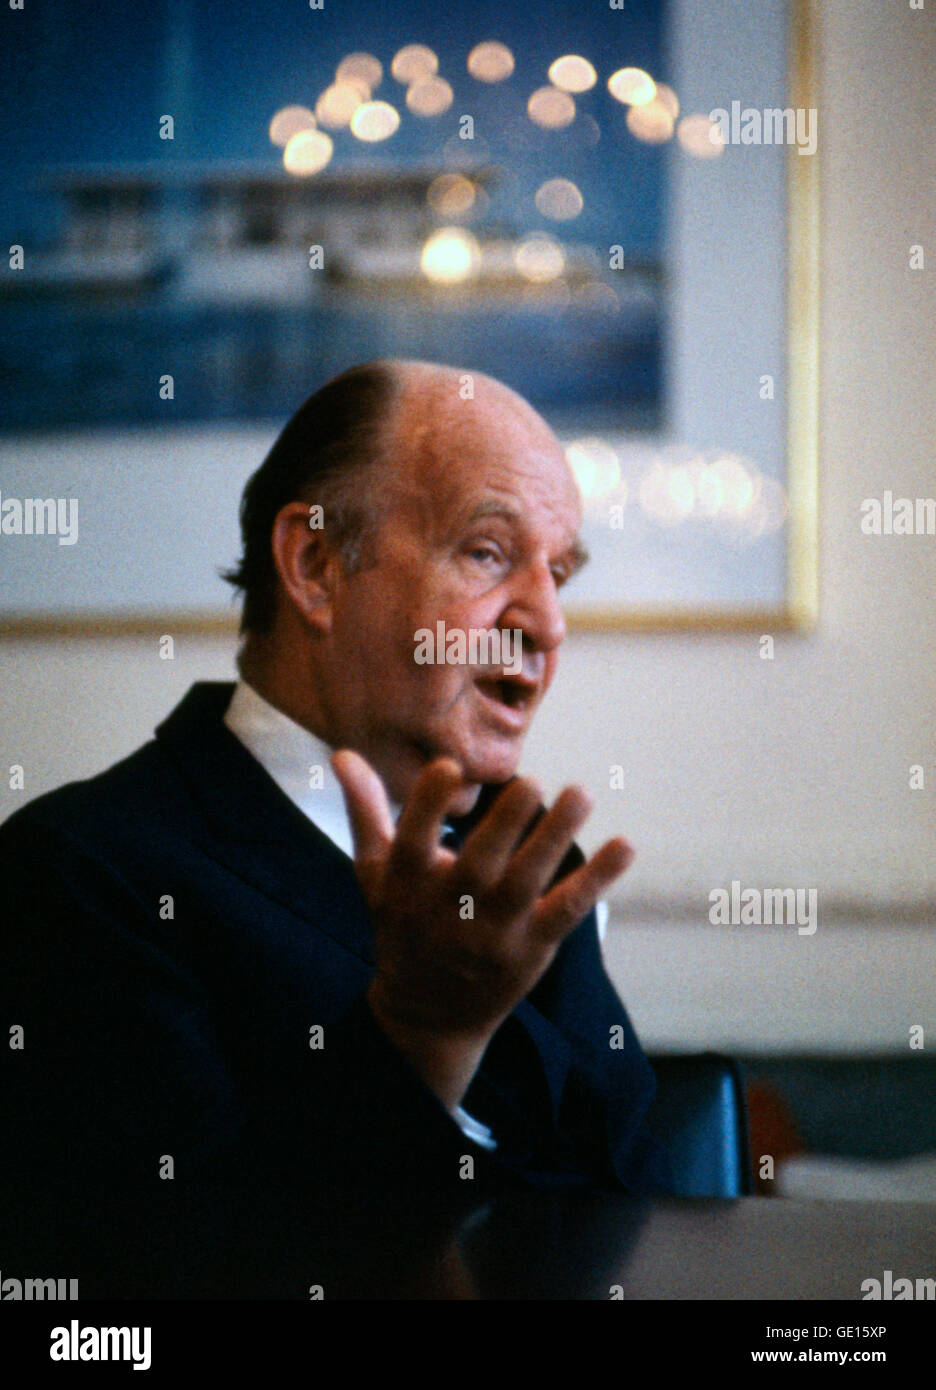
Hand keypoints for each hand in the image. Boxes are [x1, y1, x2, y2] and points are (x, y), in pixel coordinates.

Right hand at [331, 750, 633, 1109]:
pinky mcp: (531, 948)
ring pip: (527, 882)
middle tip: (532, 781)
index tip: (449, 767)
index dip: (429, 806)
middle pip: (479, 864)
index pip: (414, 841)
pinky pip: (567, 910)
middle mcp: (450, 909)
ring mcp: (494, 932)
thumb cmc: (401, 924)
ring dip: (555, 839)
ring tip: (581, 793)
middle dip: (505, 824)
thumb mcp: (374, 873)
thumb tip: (342, 754)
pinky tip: (624, 846)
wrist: (428, 1012)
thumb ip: (365, 811)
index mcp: (406, 884)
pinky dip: (597, 881)